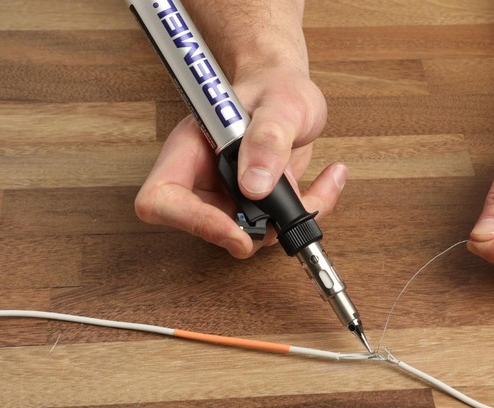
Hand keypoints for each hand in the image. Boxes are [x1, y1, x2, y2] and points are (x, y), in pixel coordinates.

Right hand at [134, 67, 346, 258]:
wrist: (289, 90)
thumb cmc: (275, 87)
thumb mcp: (279, 103)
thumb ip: (268, 137)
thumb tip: (255, 185)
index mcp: (191, 149)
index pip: (162, 199)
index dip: (192, 222)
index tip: (235, 229)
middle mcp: (205, 178)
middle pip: (205, 228)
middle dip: (250, 231)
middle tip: (285, 213)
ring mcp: (230, 196)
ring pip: (248, 235)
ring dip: (288, 221)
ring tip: (319, 183)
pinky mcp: (258, 206)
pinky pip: (279, 226)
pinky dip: (312, 210)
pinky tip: (331, 178)